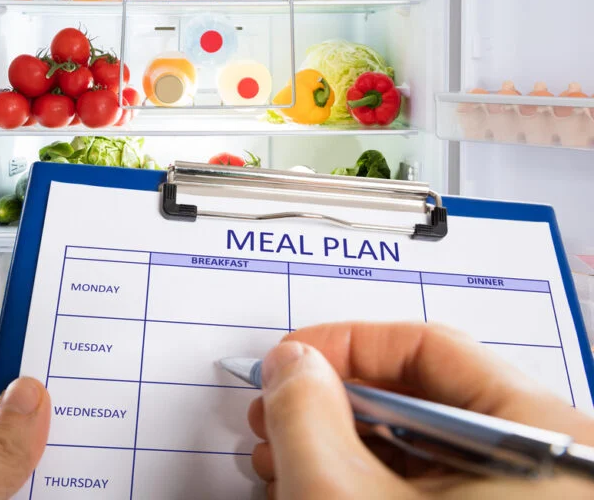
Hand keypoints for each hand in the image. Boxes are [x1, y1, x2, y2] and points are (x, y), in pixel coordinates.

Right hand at [248, 322, 593, 498]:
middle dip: (331, 399)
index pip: (434, 347)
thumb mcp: (341, 498)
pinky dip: (366, 473)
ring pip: (418, 440)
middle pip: (422, 393)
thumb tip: (290, 361)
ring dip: (338, 439)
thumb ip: (307, 414)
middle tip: (277, 407)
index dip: (347, 343)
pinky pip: (427, 478)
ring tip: (282, 454)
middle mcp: (549, 463)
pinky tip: (318, 478)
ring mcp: (524, 496)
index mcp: (544, 440)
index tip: (292, 355)